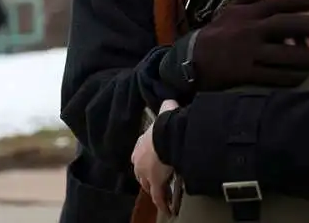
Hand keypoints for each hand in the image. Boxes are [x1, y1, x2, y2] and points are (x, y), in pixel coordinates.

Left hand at [132, 100, 178, 214]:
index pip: (139, 155)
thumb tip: (170, 100)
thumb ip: (167, 106)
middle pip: (141, 173)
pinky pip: (159, 196)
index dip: (145, 160)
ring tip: (162, 194)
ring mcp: (146, 174)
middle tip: (156, 179)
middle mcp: (139, 161)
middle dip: (147, 176)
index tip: (151, 162)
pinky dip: (162, 202)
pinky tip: (167, 208)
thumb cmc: (166, 123)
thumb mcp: (166, 110)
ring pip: (148, 186)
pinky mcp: (155, 184)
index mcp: (140, 145)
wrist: (167, 136)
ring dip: (154, 189)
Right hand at [193, 0, 308, 89]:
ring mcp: (248, 52)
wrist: (192, 58)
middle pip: (285, 25)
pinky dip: (290, 76)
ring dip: (305, 56)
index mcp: (248, 14)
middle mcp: (250, 30)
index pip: (277, 2)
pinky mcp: (246, 73)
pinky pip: (273, 76)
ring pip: (283, 54)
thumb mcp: (231, 10)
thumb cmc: (217, 32)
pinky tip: (302, 76)